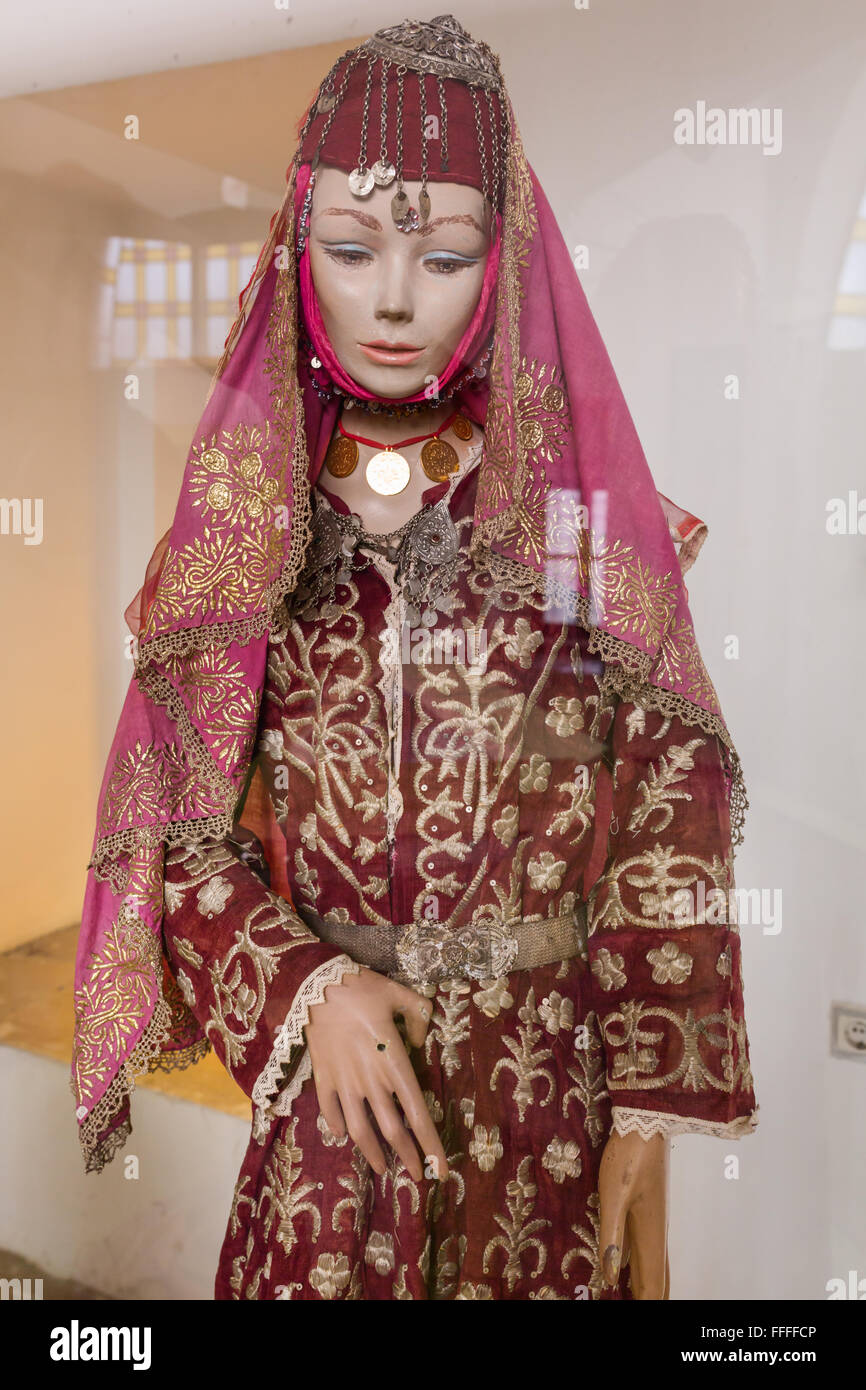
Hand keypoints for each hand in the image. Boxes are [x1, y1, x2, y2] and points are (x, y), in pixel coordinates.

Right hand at [303, 965, 447, 1183]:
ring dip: (373, 1153)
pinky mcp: (323, 1077)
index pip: (418, 1115)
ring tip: (383, 1168)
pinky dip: (337, 1126)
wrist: (318, 985)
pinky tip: (343, 1135)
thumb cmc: (362, 988)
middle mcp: (372, 1081)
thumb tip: (422, 1038)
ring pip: (360, 1130)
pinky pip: (330, 1110)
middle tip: (418, 1176)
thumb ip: (418, 1016)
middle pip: (392, 1131)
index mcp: (395, 1064)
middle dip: (408, 1157)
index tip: (441, 1168)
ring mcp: (345, 1083)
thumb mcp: (400, 995)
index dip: (431, 1145)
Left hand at [598, 1129, 668, 1298]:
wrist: (643, 1122)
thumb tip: (609, 1277)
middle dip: (650, 1296)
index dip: (647, 1302)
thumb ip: (612, 1236)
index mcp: (651, 1233)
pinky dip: (638, 1265)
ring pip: (653, 1262)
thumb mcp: (613, 1195)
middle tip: (639, 1307)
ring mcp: (652, 1219)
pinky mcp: (645, 1208)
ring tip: (636, 1297)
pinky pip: (644, 1247)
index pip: (653, 1282)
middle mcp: (656, 1231)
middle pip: (657, 1277)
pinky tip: (624, 1267)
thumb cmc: (628, 1157)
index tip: (641, 1316)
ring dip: (645, 1284)